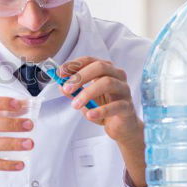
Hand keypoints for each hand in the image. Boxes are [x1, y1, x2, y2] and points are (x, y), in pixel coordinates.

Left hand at [60, 57, 145, 186]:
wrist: (120, 126)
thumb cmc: (103, 106)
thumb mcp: (84, 97)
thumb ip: (73, 91)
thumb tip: (60, 85)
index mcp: (106, 69)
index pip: (89, 60)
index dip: (73, 65)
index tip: (59, 73)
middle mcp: (117, 75)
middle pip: (100, 67)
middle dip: (80, 76)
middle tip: (66, 89)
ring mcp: (124, 90)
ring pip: (107, 83)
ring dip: (87, 93)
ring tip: (75, 105)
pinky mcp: (128, 106)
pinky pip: (116, 106)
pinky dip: (101, 110)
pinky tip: (90, 114)